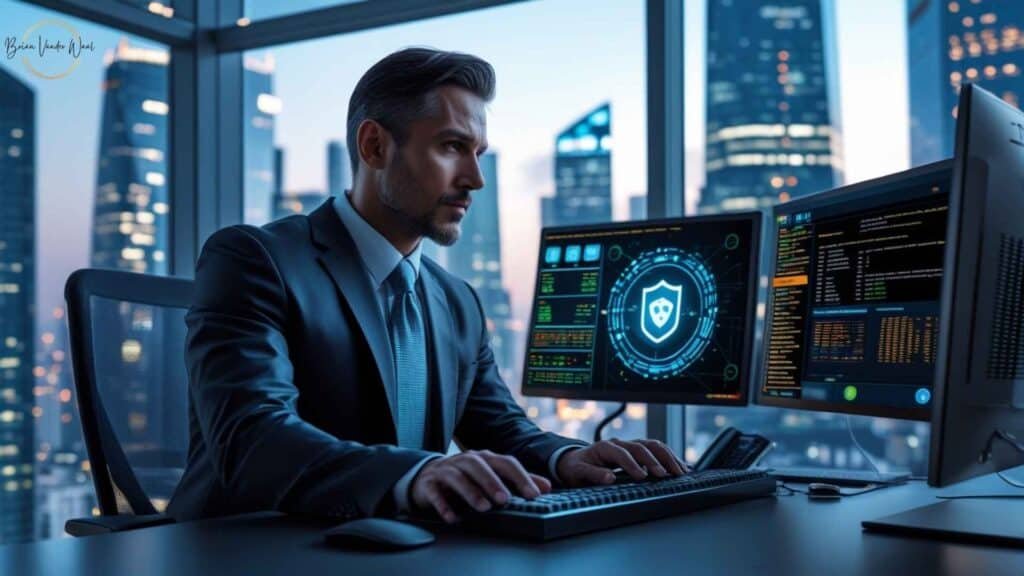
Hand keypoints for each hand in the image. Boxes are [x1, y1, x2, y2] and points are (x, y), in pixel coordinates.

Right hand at [410, 450, 551, 522]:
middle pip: (479, 466)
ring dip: (471, 492)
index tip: (533, 494)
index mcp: (484, 458)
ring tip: (483, 508)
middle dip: (493, 482)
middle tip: (505, 499)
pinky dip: (443, 505)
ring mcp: (446, 470)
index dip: (520, 477)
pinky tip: (453, 517)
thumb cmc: (466, 476)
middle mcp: (465, 460)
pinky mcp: (429, 483)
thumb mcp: (492, 476)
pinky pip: (435, 492)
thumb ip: (517, 481)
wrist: (427, 476)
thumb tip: (545, 487)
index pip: (505, 462)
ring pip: (458, 477)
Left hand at [556, 438, 688, 486]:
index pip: (622, 453)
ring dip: (667, 457)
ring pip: (653, 446)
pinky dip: (669, 458)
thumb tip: (609, 478)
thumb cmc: (576, 467)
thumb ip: (592, 474)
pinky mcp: (637, 452)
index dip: (632, 464)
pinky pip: (656, 451)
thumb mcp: (578, 472)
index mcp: (605, 447)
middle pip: (642, 447)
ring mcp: (630, 446)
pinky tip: (680, 467)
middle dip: (655, 460)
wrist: (574, 461)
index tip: (642, 477)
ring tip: (680, 471)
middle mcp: (620, 443)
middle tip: (666, 475)